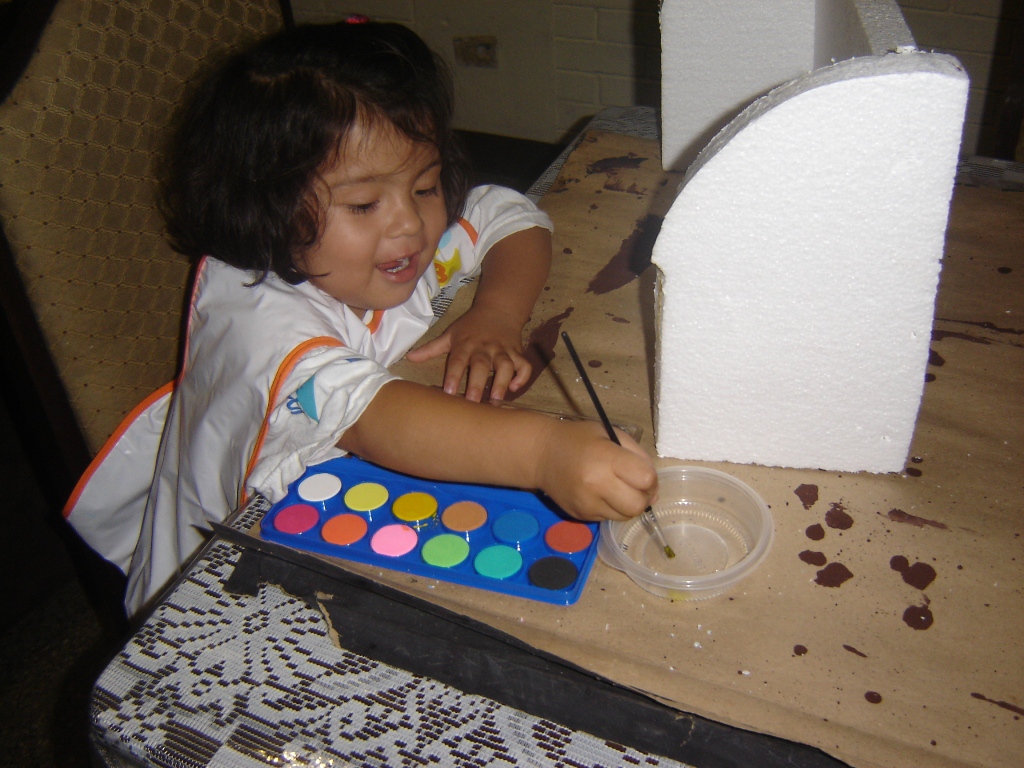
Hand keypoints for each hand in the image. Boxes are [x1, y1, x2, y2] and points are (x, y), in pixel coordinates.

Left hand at [406, 307, 530, 401]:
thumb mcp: (450, 334)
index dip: (453, 375)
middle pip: (481, 365)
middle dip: (477, 383)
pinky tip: (515, 388)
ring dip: (502, 382)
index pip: (458, 360)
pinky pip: (524, 365)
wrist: (498, 310)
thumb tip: (408, 358)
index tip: (449, 392)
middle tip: (472, 403)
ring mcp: (503, 350)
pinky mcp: (517, 353)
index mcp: (466, 344)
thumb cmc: (470, 327)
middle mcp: (484, 348)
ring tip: (496, 400)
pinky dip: (522, 377)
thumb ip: (431, 349)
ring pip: (505, 365)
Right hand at [535, 419, 657, 521]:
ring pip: (625, 516)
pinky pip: (608, 518)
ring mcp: (587, 504)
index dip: (651, 478)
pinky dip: (612, 508)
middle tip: (636, 486)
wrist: (542, 454)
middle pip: (637, 505)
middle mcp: (596, 485)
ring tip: (618, 488)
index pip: (645, 479)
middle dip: (643, 497)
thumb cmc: (580, 439)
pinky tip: (602, 493)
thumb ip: (638, 456)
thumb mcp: (612, 434)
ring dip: (628, 505)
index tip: (643, 473)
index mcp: (606, 459)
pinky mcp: (581, 516)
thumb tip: (654, 489)